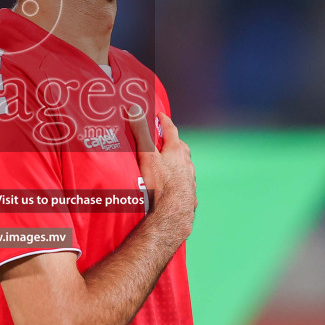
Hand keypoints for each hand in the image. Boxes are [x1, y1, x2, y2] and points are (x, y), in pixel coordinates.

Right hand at [127, 108, 195, 245]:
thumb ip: (141, 132)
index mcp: (176, 152)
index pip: (171, 131)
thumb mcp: (147, 155)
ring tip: (170, 165)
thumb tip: (135, 109)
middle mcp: (186, 165)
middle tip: (166, 141)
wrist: (172, 216)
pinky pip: (186, 187)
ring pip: (186, 168)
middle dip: (174, 143)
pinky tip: (175, 190)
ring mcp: (190, 182)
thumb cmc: (159, 184)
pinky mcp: (190, 198)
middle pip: (182, 149)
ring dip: (179, 164)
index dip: (165, 121)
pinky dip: (180, 184)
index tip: (160, 115)